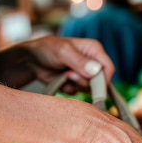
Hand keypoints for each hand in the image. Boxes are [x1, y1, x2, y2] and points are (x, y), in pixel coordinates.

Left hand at [0, 35, 114, 90]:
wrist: (32, 60)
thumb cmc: (47, 49)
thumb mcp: (63, 52)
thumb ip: (80, 61)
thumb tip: (96, 71)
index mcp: (94, 50)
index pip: (109, 69)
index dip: (103, 79)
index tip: (91, 84)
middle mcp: (93, 63)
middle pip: (101, 82)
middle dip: (85, 82)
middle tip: (70, 75)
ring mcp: (85, 74)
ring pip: (90, 89)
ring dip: (76, 85)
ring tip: (64, 75)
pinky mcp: (77, 83)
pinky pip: (79, 93)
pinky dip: (69, 89)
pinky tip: (61, 80)